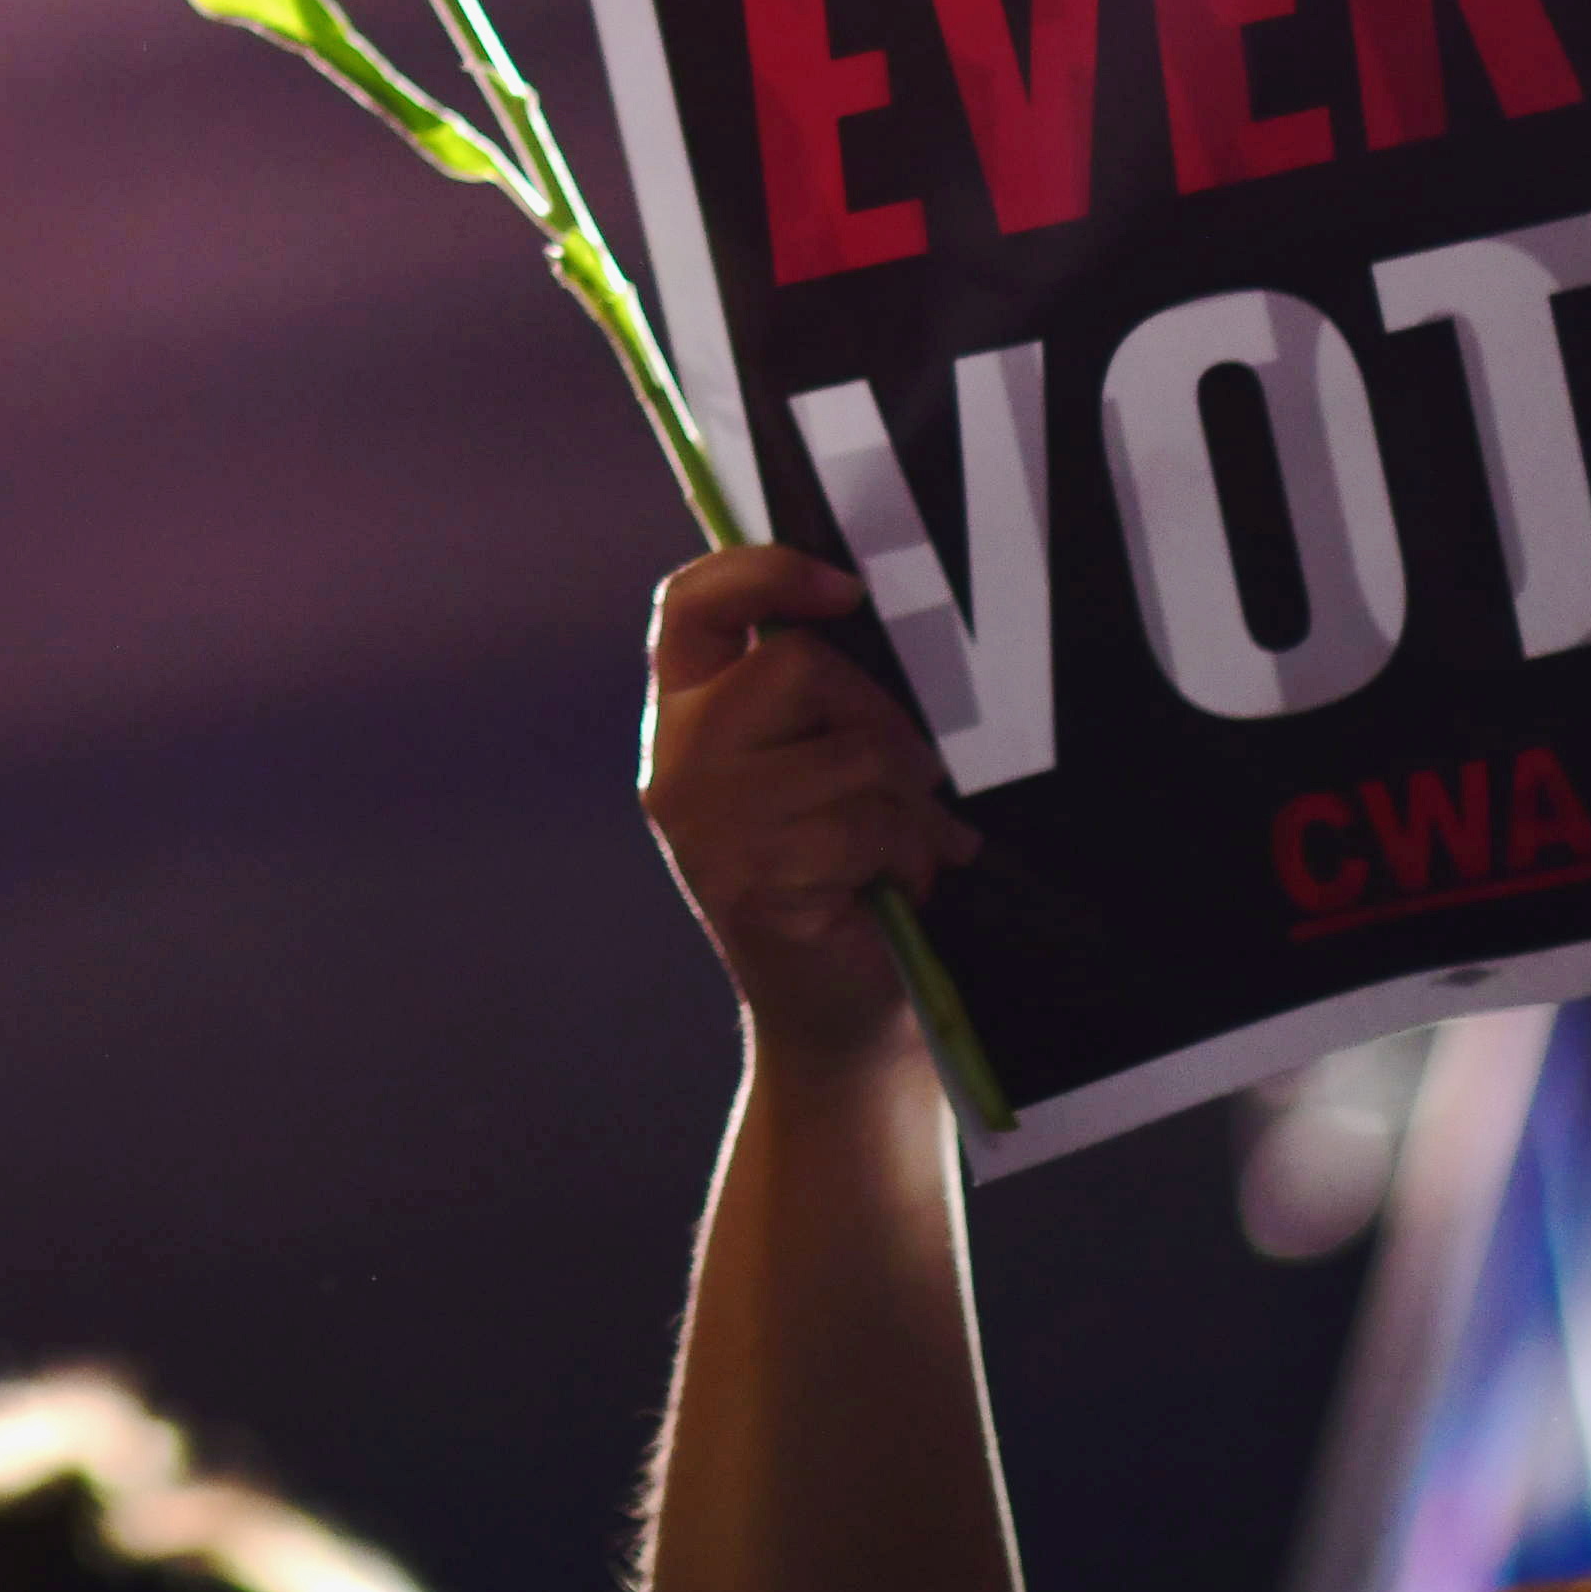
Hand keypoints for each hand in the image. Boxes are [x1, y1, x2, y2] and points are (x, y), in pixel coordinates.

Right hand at [641, 544, 978, 1060]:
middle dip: (883, 718)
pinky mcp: (749, 876)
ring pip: (850, 751)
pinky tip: (897, 892)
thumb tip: (883, 625)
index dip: (763, 572)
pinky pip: (866, 826)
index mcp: (683, 717)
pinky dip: (908, 857)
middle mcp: (675, 761)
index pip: (689, 605)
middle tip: (915, 778)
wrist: (837, 1020)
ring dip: (910, 807)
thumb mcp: (813, 772)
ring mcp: (704, 821)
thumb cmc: (840, 884)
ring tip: (910, 852)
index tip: (843, 588)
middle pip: (797, 667)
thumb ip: (816, 704)